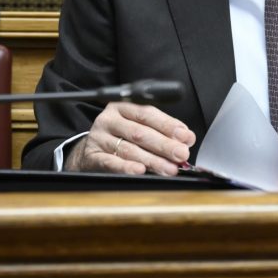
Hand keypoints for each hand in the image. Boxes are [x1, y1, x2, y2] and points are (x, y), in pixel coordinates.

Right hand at [63, 102, 195, 175]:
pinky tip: (140, 171)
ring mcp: (99, 137)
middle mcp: (109, 119)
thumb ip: (162, 130)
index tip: (185, 137)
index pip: (147, 114)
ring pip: (128, 149)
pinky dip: (126, 167)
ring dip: (152, 160)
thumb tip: (186, 138)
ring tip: (169, 168)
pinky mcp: (92, 155)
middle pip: (140, 132)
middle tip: (181, 154)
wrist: (90, 151)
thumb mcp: (139, 126)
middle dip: (164, 145)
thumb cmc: (121, 137)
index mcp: (123, 106)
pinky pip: (110, 162)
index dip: (168, 125)